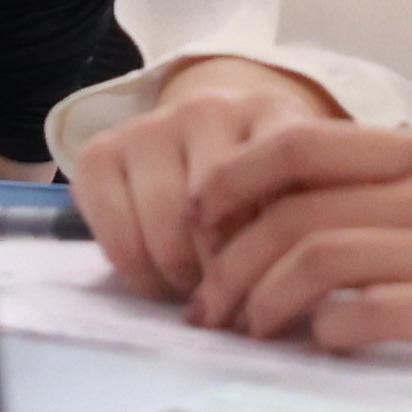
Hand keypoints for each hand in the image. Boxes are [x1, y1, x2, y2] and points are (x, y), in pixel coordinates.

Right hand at [67, 56, 340, 298]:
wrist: (204, 136)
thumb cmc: (266, 185)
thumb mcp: (306, 191)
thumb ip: (311, 223)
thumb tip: (299, 292)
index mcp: (273, 113)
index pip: (279, 197)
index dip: (274, 260)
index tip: (277, 293)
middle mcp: (208, 107)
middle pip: (219, 227)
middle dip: (226, 282)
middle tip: (236, 304)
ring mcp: (151, 125)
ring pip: (166, 238)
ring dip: (183, 284)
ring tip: (200, 293)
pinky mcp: (99, 151)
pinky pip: (117, 240)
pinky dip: (141, 276)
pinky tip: (160, 278)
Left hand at [184, 121, 411, 360]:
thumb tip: (348, 200)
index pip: (308, 146)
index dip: (237, 176)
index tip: (201, 212)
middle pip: (296, 211)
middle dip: (231, 256)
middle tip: (207, 300)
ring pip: (321, 259)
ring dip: (265, 297)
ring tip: (247, 329)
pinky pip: (377, 312)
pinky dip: (330, 328)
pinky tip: (319, 343)